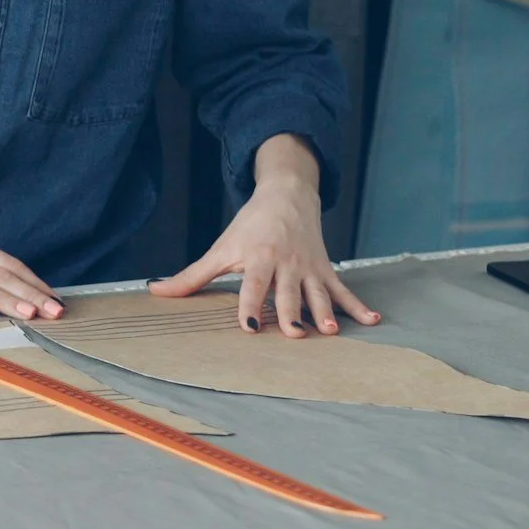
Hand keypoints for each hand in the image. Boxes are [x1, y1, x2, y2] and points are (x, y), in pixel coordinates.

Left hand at [152, 134, 380, 336]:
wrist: (287, 194)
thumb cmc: (249, 226)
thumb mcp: (220, 248)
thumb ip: (191, 276)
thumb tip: (155, 291)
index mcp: (259, 258)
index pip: (253, 286)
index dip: (251, 306)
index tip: (251, 327)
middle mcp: (286, 264)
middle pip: (289, 292)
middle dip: (293, 313)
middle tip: (297, 334)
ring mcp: (309, 267)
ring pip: (318, 293)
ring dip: (327, 312)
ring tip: (332, 332)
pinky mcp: (325, 269)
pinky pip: (343, 289)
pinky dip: (358, 305)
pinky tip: (373, 320)